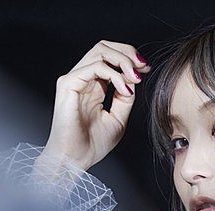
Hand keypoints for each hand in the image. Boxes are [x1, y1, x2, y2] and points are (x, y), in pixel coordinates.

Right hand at [43, 40, 150, 169]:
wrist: (75, 160)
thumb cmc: (92, 144)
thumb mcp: (118, 117)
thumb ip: (125, 97)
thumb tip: (134, 79)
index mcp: (92, 86)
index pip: (109, 57)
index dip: (129, 57)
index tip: (146, 68)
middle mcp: (82, 79)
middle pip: (103, 47)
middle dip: (127, 53)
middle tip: (142, 67)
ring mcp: (73, 80)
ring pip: (99, 52)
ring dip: (123, 61)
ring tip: (135, 77)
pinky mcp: (68, 84)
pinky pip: (93, 68)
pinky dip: (114, 75)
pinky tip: (124, 89)